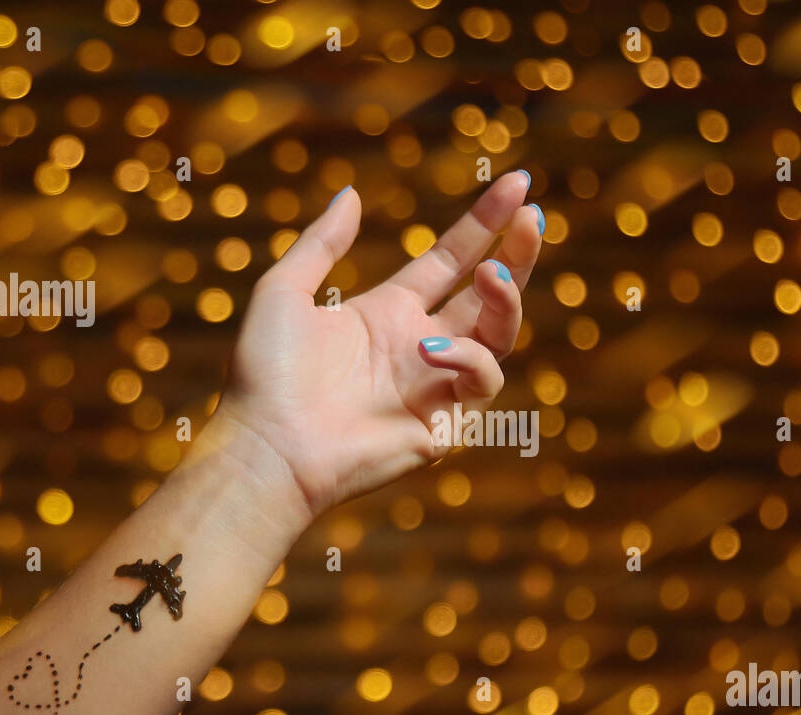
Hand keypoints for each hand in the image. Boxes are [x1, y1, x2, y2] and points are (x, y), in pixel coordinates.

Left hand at [215, 170, 542, 519]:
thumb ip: (321, 242)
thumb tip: (352, 194)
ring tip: (492, 273)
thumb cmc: (265, 375)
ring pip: (498, 335)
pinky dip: (468, 358)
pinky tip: (430, 348)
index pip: (451, 259)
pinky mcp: (444, 424)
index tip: (517, 184)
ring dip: (504, 300)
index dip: (484, 223)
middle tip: (534, 217)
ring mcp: (436, 386)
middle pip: (489, 293)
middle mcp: (421, 345)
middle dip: (517, 254)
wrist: (266, 445)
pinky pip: (481, 382)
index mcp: (390, 313)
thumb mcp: (284, 290)